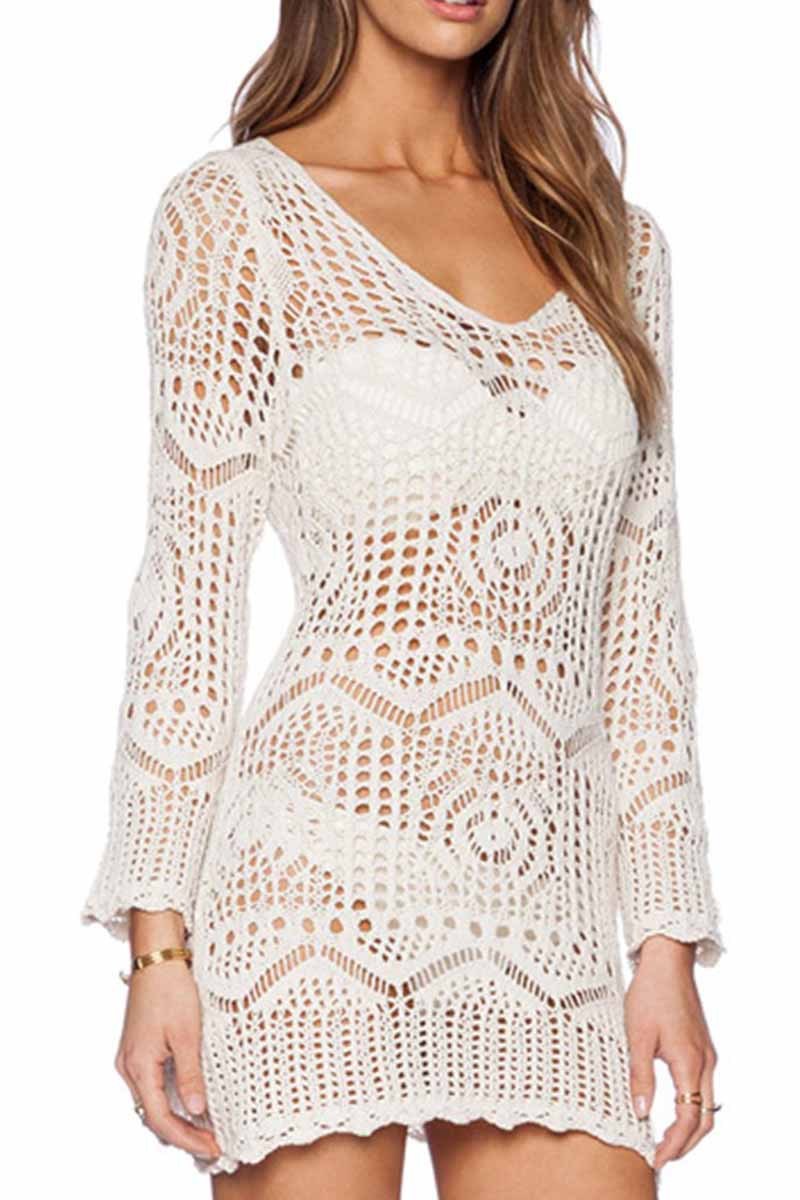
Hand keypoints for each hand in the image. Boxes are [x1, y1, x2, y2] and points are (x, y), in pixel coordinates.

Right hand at [114, 912, 220, 1160]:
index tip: (213, 1147)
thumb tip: (196, 1110)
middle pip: (153, 1116)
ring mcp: (131, 1059)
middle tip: (213, 1144)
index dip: (187, 1138)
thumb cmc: (172, 989)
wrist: (157, 956)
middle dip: (183, 1134)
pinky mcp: (138, 1049)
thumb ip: (190, 1074)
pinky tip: (191, 1102)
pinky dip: (170, 1100)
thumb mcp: (187, 1033)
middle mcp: (129, 1067)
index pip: (161, 1119)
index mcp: (138, 1066)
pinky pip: (152, 1087)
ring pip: (152, 1103)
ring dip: (176, 1119)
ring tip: (206, 1130)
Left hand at [624, 935, 718, 1169]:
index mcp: (689, 1061)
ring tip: (665, 1141)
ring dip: (691, 1128)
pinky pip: (704, 1088)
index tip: (656, 1159)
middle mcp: (705, 1062)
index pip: (688, 1119)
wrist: (667, 962)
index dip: (674, 1145)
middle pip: (704, 1119)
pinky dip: (692, 1108)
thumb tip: (642, 1113)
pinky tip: (673, 1110)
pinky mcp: (702, 1048)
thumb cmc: (649, 994)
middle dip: (686, 1145)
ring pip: (708, 1105)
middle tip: (661, 1158)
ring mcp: (707, 1055)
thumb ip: (640, 1076)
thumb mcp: (637, 1035)